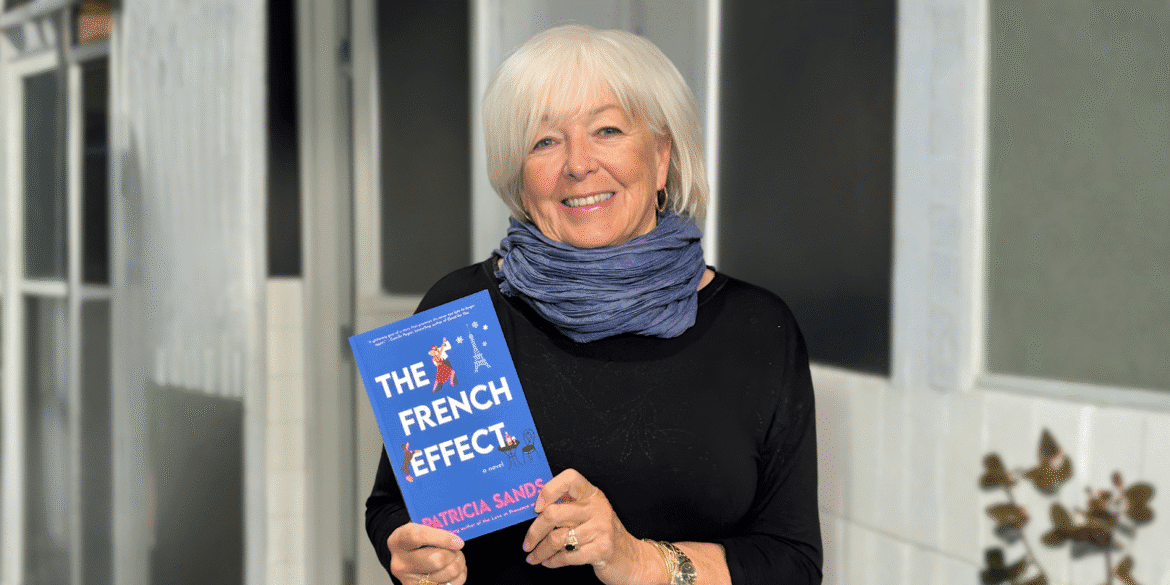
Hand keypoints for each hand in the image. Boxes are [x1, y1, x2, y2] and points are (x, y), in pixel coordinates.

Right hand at [386, 523, 466, 584]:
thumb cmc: (416, 541)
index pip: (419, 537)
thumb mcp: (419, 528)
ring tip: (455, 558)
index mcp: (398, 541)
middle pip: (436, 560)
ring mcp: (410, 580)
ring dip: (458, 564)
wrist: (404, 558)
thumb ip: (436, 530)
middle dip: (453, 554)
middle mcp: (401, 563)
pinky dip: (459, 576)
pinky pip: (451, 584)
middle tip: (456, 549)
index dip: (442, 538)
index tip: (458, 541)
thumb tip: (457, 542)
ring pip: (447, 573)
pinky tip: (452, 568)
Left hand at [522, 469, 662, 584]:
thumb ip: (568, 507)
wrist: (631, 558)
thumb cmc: (603, 534)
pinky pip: (568, 556)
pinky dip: (554, 561)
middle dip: (534, 532)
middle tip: (527, 543)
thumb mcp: (590, 513)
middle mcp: (597, 507)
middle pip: (554, 513)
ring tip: (534, 557)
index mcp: (592, 494)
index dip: (549, 490)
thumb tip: (535, 511)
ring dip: (541, 551)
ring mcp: (601, 528)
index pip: (569, 478)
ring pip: (557, 538)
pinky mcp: (602, 550)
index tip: (537, 507)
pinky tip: (549, 562)